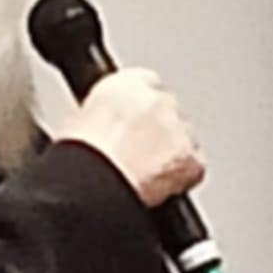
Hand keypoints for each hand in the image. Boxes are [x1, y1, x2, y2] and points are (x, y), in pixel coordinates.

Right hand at [64, 67, 204, 208]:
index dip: (141, 115)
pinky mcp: (192, 158)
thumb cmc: (79, 157)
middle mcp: (158, 99)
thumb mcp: (80, 119)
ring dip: (171, 156)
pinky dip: (181, 180)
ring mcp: (179, 128)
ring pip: (184, 141)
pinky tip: (159, 189)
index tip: (133, 131)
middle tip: (138, 158)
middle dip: (159, 134)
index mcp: (127, 83)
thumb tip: (111, 127)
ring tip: (144, 177)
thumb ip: (107, 112)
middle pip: (169, 114)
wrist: (92, 182)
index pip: (146, 87)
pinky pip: (193, 169)